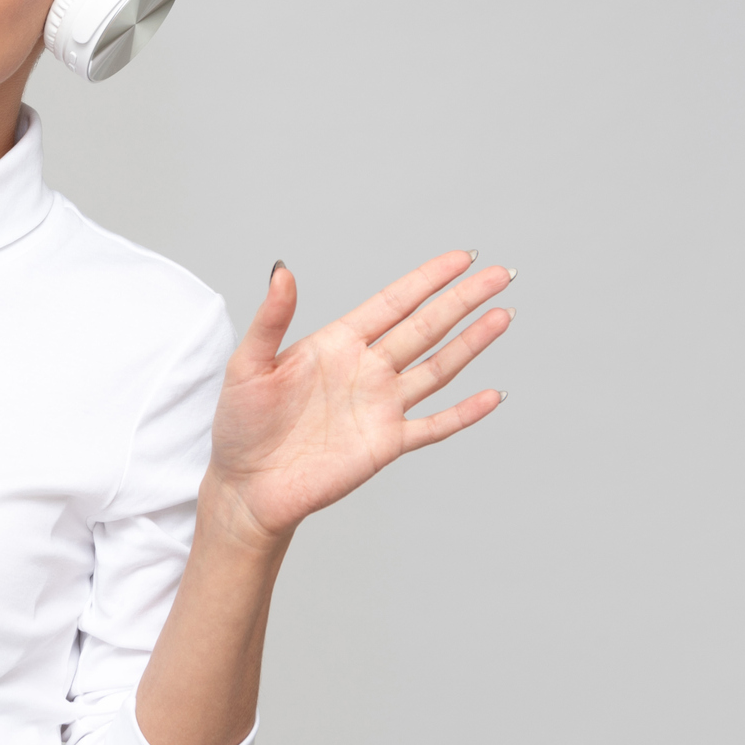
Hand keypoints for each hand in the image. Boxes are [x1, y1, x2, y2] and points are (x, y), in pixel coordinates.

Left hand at [205, 252, 513, 545]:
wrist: (246, 486)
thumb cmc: (240, 425)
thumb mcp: (248, 365)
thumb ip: (271, 319)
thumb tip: (281, 270)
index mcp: (336, 343)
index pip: (393, 302)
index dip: (428, 279)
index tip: (463, 258)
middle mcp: (366, 369)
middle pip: (426, 326)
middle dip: (463, 300)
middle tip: (500, 274)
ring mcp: (380, 406)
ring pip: (438, 368)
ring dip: (472, 343)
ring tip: (504, 315)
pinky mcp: (386, 444)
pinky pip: (434, 425)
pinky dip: (465, 412)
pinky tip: (493, 395)